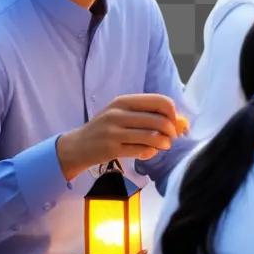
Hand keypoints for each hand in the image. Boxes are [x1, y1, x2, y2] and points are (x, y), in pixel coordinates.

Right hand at [56, 94, 179, 181]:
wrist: (77, 146)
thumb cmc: (105, 128)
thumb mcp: (121, 114)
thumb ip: (145, 114)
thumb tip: (176, 120)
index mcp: (124, 101)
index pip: (158, 101)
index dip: (172, 112)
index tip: (175, 121)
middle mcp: (118, 113)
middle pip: (158, 120)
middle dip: (171, 130)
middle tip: (173, 136)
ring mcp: (114, 131)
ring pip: (151, 136)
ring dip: (163, 142)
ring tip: (165, 145)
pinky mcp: (111, 149)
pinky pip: (140, 150)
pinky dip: (150, 152)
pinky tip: (149, 152)